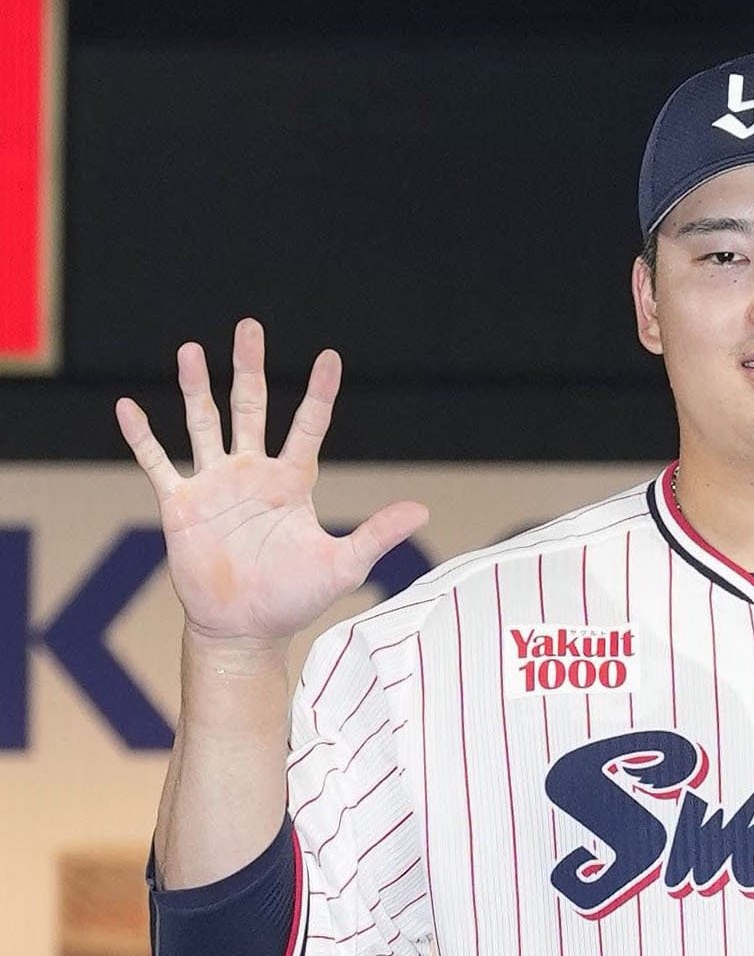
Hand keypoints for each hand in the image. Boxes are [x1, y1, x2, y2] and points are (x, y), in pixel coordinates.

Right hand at [116, 317, 428, 648]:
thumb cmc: (295, 598)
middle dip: (248, 368)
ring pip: (203, 424)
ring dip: (194, 388)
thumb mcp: (343, 564)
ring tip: (189, 349)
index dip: (319, 394)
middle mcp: (252, 474)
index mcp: (292, 482)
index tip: (329, 358)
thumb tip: (423, 511)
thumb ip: (378, 533)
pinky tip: (127, 407)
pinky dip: (141, 436)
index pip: (308, 426)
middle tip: (249, 326)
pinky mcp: (181, 505)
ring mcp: (214, 486)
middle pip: (249, 408)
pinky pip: (157, 462)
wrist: (246, 629)